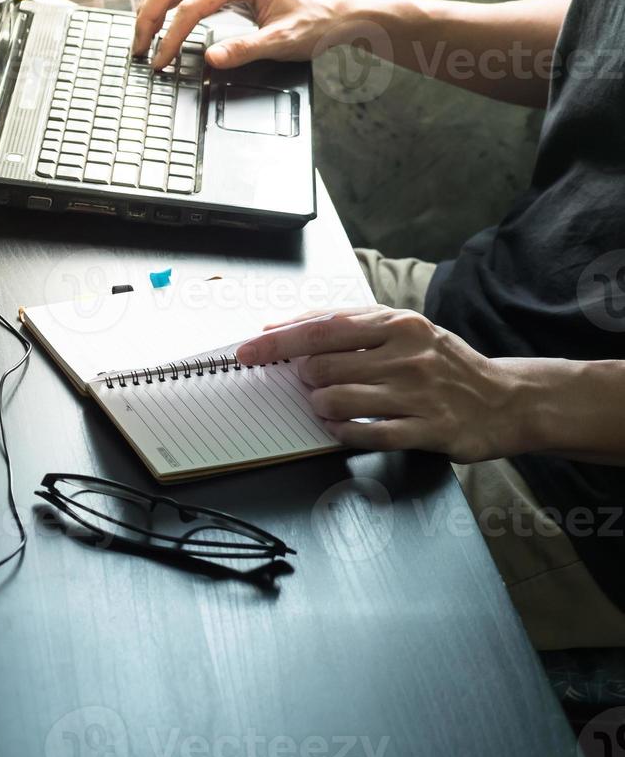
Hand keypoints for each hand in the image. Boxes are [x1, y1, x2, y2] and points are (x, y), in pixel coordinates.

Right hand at [133, 0, 358, 71]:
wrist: (334, 14)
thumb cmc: (314, 23)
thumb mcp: (282, 41)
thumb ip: (245, 49)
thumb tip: (211, 59)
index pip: (191, 6)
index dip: (170, 37)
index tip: (161, 62)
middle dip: (148, 16)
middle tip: (138, 49)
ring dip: (152, 9)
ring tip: (142, 39)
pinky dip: (165, 8)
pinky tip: (160, 27)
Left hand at [234, 306, 525, 462]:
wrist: (508, 399)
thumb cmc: (443, 363)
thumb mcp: (404, 330)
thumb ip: (349, 325)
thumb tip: (282, 327)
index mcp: (397, 322)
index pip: (321, 328)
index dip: (277, 341)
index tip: (247, 351)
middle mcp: (407, 354)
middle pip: (321, 367)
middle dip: (305, 380)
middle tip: (314, 384)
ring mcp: (418, 393)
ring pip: (335, 401)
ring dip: (320, 407)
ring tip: (332, 405)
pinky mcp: (428, 429)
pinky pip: (364, 434)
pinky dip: (342, 433)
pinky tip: (344, 428)